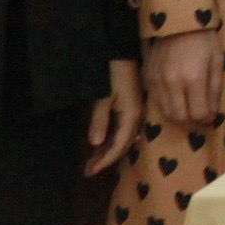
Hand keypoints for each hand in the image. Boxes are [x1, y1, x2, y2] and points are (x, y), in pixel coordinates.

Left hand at [85, 58, 142, 174]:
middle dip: (106, 159)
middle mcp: (137, 116)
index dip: (104, 161)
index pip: (119, 146)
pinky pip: (124, 130)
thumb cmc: (112, 73)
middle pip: (123, 144)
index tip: (89, 172)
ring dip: (108, 150)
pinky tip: (103, 142)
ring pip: (124, 138)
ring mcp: (136, 111)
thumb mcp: (103, 96)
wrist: (122, 51)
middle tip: (88, 170)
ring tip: (93, 160)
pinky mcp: (132, 106)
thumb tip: (96, 144)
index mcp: (131, 115)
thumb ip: (100, 120)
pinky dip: (112, 140)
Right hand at [144, 27, 222, 126]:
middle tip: (199, 116)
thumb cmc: (204, 39)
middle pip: (179, 118)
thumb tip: (212, 113)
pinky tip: (176, 98)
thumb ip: (215, 88)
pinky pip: (155, 101)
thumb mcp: (217, 60)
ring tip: (189, 109)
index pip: (197, 113)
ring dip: (178, 116)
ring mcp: (156, 82)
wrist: (177, 21)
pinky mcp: (147, 78)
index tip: (211, 118)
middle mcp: (172, 84)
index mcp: (193, 78)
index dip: (206, 119)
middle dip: (191, 121)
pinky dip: (166, 105)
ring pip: (165, 113)